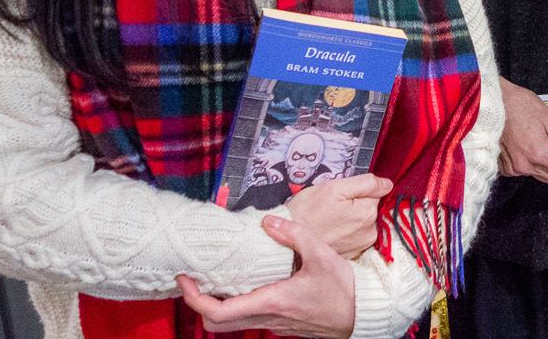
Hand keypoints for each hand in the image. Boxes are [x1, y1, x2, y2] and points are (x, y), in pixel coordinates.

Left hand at [178, 214, 355, 337]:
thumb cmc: (344, 289)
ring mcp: (274, 324)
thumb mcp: (322, 256)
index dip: (194, 297)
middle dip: (197, 303)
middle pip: (216, 323)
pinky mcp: (281, 324)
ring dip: (216, 305)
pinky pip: (248, 319)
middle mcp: (268, 318)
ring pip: (231, 324)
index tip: (185, 278)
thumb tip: (268, 221)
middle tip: (192, 279)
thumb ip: (295, 235)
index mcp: (272, 301)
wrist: (362, 314)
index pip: (219, 311)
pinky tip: (242, 285)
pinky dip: (235, 305)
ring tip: (213, 279)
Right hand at [283, 173, 391, 259]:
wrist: (285, 242)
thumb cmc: (306, 212)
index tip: (339, 197)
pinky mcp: (351, 255)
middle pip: (368, 208)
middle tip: (331, 209)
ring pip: (361, 222)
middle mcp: (369, 233)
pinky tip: (329, 232)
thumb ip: (365, 183)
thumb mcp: (333, 187)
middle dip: (353, 205)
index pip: (373, 193)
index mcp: (367, 213)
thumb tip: (387, 184)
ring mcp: (360, 246)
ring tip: (328, 221)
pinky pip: (354, 236)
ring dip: (349, 220)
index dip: (355, 191)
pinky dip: (344, 233)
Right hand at [498, 77, 547, 182]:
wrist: (490, 103)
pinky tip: (528, 144)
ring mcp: (514, 169)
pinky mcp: (505, 168)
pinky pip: (527, 171)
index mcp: (539, 154)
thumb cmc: (517, 105)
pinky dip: (533, 161)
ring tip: (541, 140)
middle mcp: (525, 166)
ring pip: (543, 175)